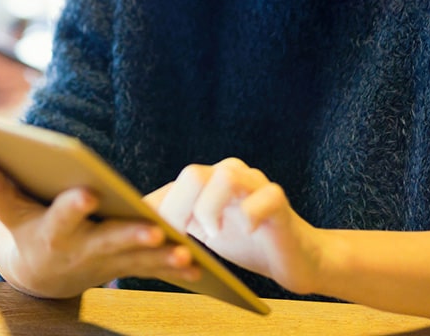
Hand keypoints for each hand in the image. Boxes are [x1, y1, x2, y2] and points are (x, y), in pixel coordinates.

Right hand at [0, 158, 201, 297]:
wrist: (41, 278)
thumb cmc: (26, 230)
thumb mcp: (9, 211)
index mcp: (52, 233)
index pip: (62, 216)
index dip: (73, 206)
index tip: (88, 193)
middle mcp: (80, 250)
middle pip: (107, 242)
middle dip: (131, 237)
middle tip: (154, 231)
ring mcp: (104, 263)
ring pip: (136, 260)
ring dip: (161, 259)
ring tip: (186, 254)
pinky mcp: (123, 267)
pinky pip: (151, 270)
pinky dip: (173, 270)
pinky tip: (200, 268)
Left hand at [146, 157, 320, 293]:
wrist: (295, 257)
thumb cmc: (246, 242)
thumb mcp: (205, 232)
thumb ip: (178, 223)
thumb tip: (134, 230)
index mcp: (208, 181)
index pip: (173, 186)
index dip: (154, 208)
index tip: (140, 231)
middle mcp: (230, 174)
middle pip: (193, 173)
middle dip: (177, 209)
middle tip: (177, 237)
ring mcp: (256, 185)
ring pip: (226, 176)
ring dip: (210, 208)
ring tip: (211, 234)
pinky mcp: (279, 201)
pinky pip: (265, 196)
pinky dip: (251, 214)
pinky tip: (247, 232)